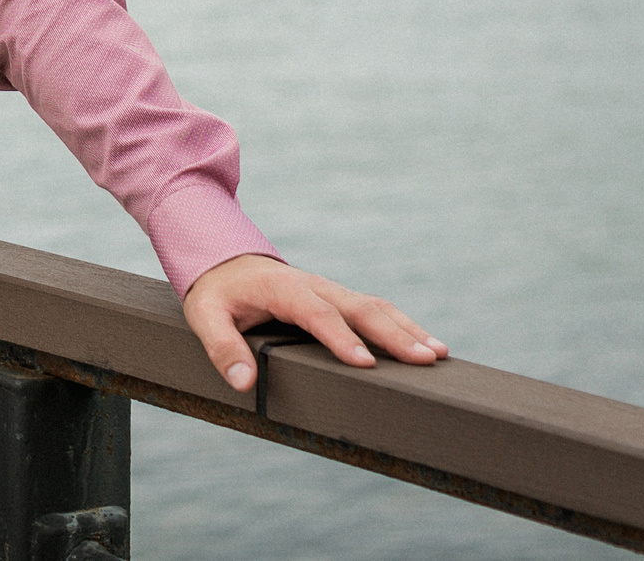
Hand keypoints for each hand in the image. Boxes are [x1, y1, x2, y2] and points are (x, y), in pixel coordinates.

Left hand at [181, 255, 446, 392]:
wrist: (223, 260)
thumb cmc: (216, 293)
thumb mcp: (204, 317)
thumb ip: (222, 347)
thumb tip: (242, 382)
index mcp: (281, 288)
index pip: (315, 313)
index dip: (341, 337)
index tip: (365, 362)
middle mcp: (313, 285)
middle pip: (358, 307)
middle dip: (393, 333)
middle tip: (425, 358)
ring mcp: (329, 290)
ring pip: (374, 306)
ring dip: (406, 329)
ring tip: (438, 354)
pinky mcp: (337, 299)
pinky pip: (373, 309)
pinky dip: (402, 325)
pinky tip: (425, 345)